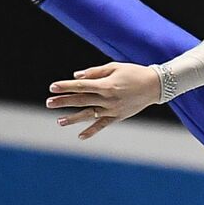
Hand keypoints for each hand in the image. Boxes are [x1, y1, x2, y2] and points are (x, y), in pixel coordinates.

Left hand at [46, 62, 160, 139]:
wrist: (154, 85)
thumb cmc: (133, 72)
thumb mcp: (115, 67)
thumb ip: (95, 72)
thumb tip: (76, 77)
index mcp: (106, 84)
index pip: (81, 86)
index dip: (66, 86)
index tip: (52, 87)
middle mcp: (107, 98)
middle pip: (81, 100)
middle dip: (64, 101)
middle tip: (49, 102)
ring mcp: (112, 109)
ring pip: (89, 114)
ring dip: (73, 118)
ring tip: (58, 121)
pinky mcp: (118, 116)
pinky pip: (102, 125)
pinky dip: (91, 131)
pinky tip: (80, 136)